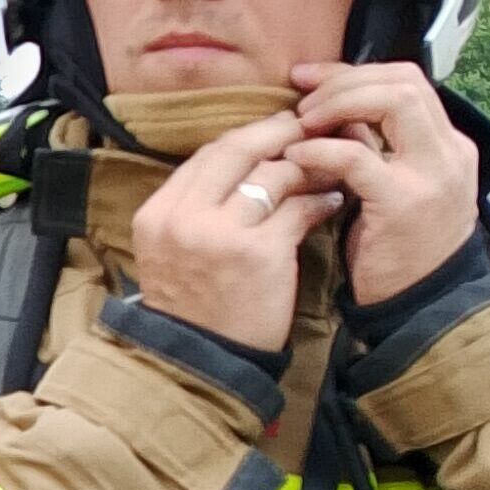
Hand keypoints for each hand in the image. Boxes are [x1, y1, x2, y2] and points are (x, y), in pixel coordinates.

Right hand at [134, 111, 344, 350]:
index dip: (246, 135)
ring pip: (273, 174)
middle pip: (236, 150)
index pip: (206, 154)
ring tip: (327, 169)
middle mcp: (184, 217)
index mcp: (157, 213)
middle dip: (279, 133)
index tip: (275, 132)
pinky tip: (331, 201)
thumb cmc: (194, 306)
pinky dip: (320, 200)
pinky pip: (298, 209)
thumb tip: (248, 163)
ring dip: (307, 167)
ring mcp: (221, 234)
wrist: (201, 362)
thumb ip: (196, 208)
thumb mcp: (173, 251)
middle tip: (310, 127)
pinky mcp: (260, 254)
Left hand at [286, 61, 479, 305]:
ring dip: (336, 104)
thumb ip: (372, 147)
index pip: (406, 80)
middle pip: (402, 81)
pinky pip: (358, 157)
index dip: (353, 72)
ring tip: (299, 122)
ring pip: (392, 102)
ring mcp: (432, 174)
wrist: (423, 303)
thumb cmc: (396, 246)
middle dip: (344, 81)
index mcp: (446, 144)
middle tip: (300, 96)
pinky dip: (321, 150)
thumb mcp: (389, 186)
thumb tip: (327, 110)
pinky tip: (295, 158)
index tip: (308, 79)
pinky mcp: (404, 202)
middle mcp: (449, 151)